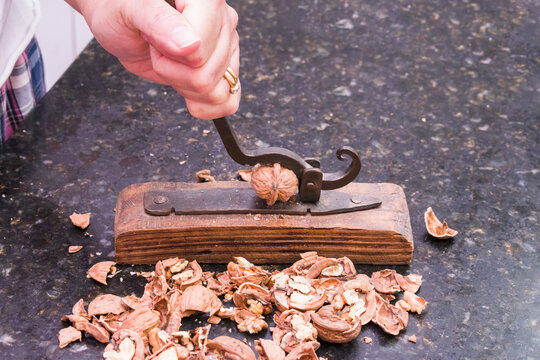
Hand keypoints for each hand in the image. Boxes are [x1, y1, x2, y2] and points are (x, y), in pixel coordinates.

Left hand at [67, 0, 239, 118]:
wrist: (120, 21)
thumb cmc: (120, 8)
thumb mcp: (130, 9)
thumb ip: (160, 22)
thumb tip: (192, 45)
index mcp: (206, 0)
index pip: (201, 49)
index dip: (170, 55)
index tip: (152, 37)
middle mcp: (223, 21)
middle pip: (207, 75)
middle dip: (172, 71)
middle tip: (157, 48)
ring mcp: (226, 47)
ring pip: (217, 92)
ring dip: (184, 86)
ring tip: (170, 60)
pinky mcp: (224, 68)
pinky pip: (228, 101)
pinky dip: (205, 106)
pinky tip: (188, 92)